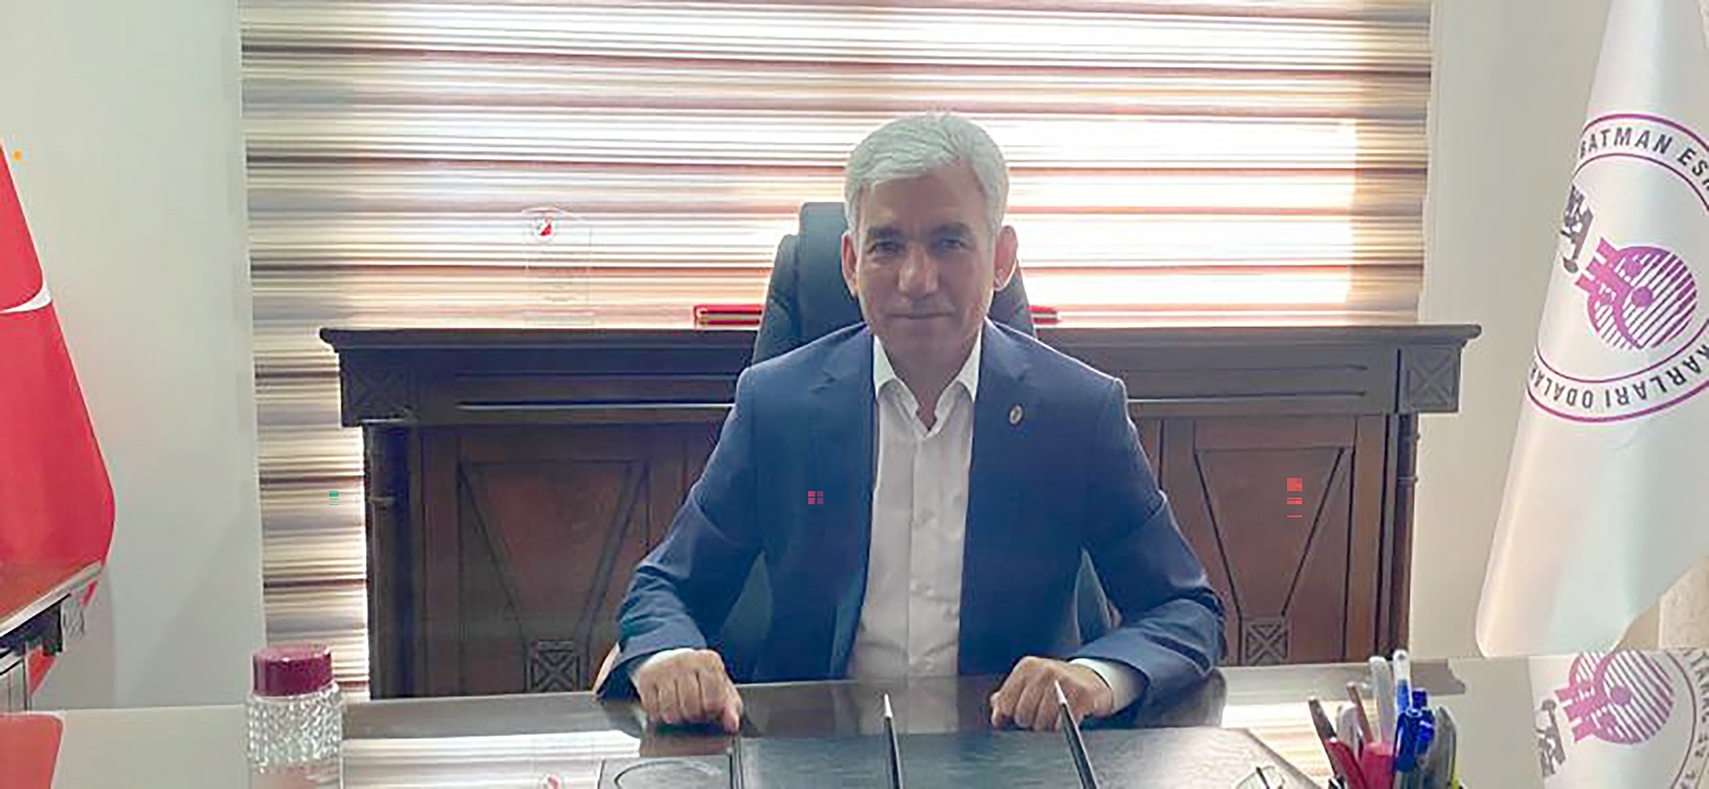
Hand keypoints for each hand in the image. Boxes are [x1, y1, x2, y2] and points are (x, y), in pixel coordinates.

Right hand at [631, 649, 742, 732]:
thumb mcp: (720, 689)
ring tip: (681, 709)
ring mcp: (665, 668)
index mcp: (709, 661)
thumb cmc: (699, 679)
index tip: (709, 709)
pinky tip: (666, 706)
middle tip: (694, 711)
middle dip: (694, 717)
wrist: (670, 661)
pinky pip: (653, 710)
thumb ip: (730, 708)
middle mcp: (686, 660)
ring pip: (671, 711)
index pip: (713, 702)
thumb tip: (732, 724)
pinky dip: (660, 716)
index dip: (711, 713)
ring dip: (676, 718)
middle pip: (691, 708)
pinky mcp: (646, 677)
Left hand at [989, 657, 1113, 730]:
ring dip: (1045, 727)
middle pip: (1022, 714)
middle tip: (1038, 716)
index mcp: (1027, 666)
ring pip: (1041, 722)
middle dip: (1028, 722)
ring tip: (1051, 718)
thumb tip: (996, 717)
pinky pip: (1062, 724)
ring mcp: (1064, 681)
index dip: (1008, 714)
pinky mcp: (1081, 695)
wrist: (1090, 679)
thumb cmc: (1054, 685)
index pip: (1005, 702)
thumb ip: (1007, 697)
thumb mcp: (1028, 684)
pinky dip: (1060, 727)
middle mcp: (1044, 670)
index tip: (1017, 714)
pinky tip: (1063, 720)